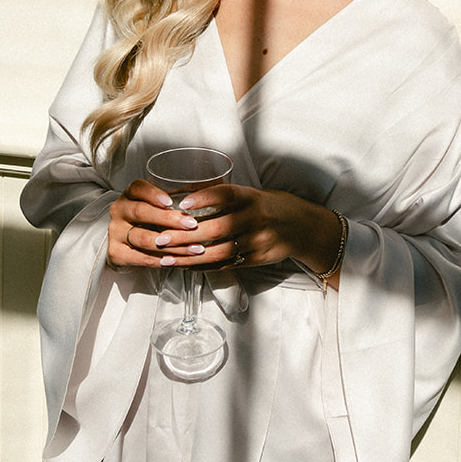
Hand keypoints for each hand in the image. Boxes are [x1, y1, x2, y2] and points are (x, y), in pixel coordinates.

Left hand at [107, 181, 343, 282]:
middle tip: (160, 239)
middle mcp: (256, 218)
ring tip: (166, 258)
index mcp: (252, 197)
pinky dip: (203, 267)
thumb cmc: (265, 207)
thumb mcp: (250, 195)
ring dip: (190, 257)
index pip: (226, 194)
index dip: (204, 198)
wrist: (300, 227)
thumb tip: (182, 199)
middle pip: (218, 228)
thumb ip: (224, 198)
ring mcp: (258, 241)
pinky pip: (226, 265)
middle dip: (186, 235)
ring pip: (220, 252)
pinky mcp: (257, 259)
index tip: (181, 204)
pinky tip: (184, 266)